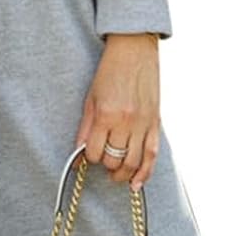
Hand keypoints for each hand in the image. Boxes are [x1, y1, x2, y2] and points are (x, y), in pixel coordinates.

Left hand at [74, 33, 160, 189]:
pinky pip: (152, 155)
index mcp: (106, 115)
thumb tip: (79, 154)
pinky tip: (136, 184)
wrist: (135, 51)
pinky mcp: (156, 123)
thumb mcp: (91, 98)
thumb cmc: (109, 72)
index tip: (89, 155)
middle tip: (103, 163)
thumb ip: (86, 128)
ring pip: (133, 162)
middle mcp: (126, 122)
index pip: (95, 152)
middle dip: (106, 166)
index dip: (90, 158)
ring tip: (116, 175)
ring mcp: (144, 124)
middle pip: (114, 160)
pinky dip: (145, 173)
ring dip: (123, 174)